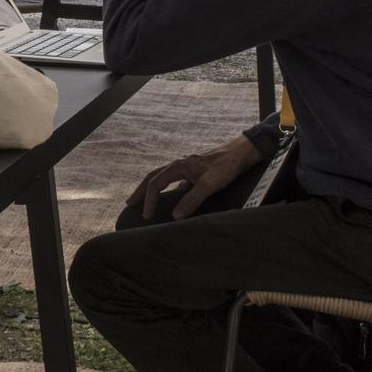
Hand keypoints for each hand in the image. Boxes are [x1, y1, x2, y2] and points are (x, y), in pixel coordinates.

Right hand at [128, 135, 262, 220]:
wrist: (240, 153)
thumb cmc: (225, 166)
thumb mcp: (209, 185)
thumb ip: (192, 200)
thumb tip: (175, 217)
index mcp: (178, 166)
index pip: (155, 184)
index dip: (149, 200)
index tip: (146, 215)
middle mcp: (178, 165)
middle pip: (153, 177)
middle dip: (140, 191)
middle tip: (130, 203)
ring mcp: (186, 167)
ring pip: (162, 177)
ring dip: (151, 188)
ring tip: (145, 199)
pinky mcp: (194, 171)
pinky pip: (174, 180)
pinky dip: (167, 189)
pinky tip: (171, 198)